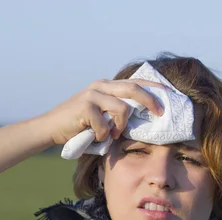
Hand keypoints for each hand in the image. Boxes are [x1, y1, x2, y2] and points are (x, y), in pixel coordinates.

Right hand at [38, 79, 165, 145]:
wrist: (50, 128)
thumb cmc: (78, 125)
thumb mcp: (101, 114)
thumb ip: (117, 111)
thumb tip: (144, 118)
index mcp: (107, 86)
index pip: (136, 81)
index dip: (155, 87)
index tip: (171, 95)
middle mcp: (101, 86)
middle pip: (134, 88)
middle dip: (151, 101)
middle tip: (161, 114)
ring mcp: (92, 94)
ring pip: (122, 109)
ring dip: (121, 127)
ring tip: (112, 135)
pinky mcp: (85, 106)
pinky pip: (105, 125)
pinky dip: (103, 135)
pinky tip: (94, 137)